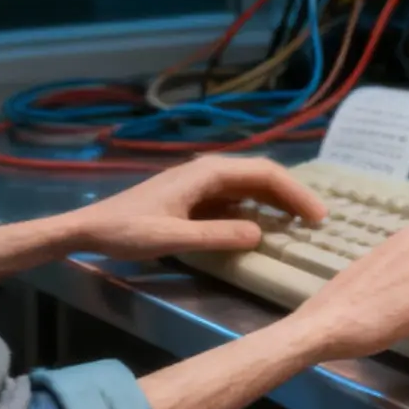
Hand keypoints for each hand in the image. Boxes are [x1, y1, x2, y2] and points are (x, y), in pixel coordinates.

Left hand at [62, 156, 324, 261]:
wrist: (89, 227)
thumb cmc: (128, 231)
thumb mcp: (173, 237)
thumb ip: (218, 235)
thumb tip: (261, 234)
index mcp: (207, 173)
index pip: (265, 174)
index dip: (296, 193)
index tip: (318, 217)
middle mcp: (208, 170)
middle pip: (262, 176)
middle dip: (293, 195)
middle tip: (319, 222)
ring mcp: (201, 183)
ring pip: (250, 186)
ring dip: (277, 201)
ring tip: (301, 224)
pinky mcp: (194, 197)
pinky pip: (235, 198)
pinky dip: (257, 209)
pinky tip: (266, 227)